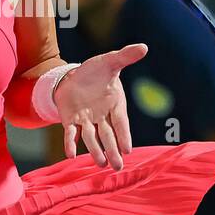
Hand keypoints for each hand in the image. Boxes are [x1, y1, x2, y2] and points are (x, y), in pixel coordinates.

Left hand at [53, 43, 147, 169]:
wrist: (74, 75)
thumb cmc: (96, 71)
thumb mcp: (109, 61)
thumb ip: (125, 57)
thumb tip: (144, 47)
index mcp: (115, 105)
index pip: (121, 123)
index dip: (124, 135)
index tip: (128, 150)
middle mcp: (102, 116)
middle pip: (108, 136)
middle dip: (113, 151)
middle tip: (118, 167)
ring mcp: (86, 120)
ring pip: (91, 138)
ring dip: (95, 150)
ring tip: (100, 164)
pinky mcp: (71, 120)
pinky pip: (71, 133)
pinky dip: (71, 143)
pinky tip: (71, 154)